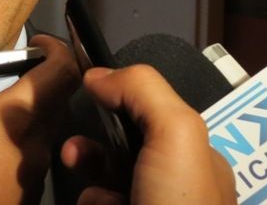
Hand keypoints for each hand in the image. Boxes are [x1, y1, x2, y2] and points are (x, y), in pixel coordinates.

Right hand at [0, 34, 80, 204]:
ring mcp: (32, 177)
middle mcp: (33, 148)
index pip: (63, 73)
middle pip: (54, 99)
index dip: (56, 49)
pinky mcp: (25, 198)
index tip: (34, 43)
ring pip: (41, 128)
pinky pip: (30, 156)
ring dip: (17, 111)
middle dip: (30, 79)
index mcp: (12, 123)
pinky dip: (11, 140)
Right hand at [60, 65, 235, 204]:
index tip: (89, 92)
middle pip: (125, 148)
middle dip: (94, 142)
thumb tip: (99, 74)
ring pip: (105, 182)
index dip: (121, 99)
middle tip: (71, 149)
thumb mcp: (176, 133)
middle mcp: (173, 187)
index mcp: (195, 159)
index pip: (155, 114)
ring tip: (78, 179)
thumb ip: (143, 90)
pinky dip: (88, 202)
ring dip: (86, 174)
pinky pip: (97, 204)